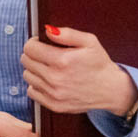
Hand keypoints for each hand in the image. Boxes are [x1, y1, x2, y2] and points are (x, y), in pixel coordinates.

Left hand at [21, 26, 137, 115]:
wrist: (112, 90)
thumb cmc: (100, 64)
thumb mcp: (89, 42)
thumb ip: (67, 34)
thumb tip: (48, 31)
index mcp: (62, 61)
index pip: (30, 48)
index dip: (33, 43)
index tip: (40, 43)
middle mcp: (55, 78)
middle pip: (26, 61)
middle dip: (33, 55)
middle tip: (45, 54)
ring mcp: (53, 94)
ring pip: (27, 75)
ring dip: (34, 69)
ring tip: (48, 67)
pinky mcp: (53, 105)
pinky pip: (31, 91)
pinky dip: (36, 85)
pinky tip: (48, 81)